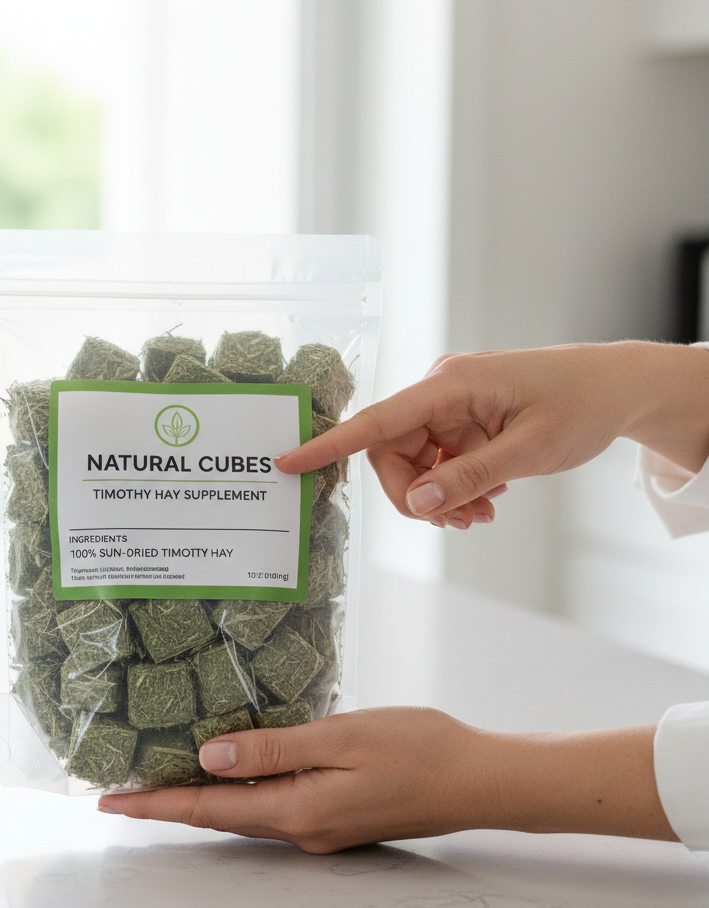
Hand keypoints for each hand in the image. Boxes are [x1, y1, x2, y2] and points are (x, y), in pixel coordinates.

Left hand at [97, 709, 674, 851]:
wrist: (478, 778)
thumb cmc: (416, 748)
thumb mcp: (341, 738)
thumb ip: (274, 750)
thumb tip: (210, 759)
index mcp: (297, 809)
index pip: (208, 808)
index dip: (157, 804)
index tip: (111, 803)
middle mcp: (302, 826)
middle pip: (219, 816)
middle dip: (169, 804)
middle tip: (123, 793)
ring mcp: (321, 826)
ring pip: (243, 813)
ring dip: (201, 799)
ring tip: (163, 779)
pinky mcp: (336, 815)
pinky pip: (271, 806)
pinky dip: (240, 793)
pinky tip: (233, 772)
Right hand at [275, 342, 708, 527]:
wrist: (618, 389)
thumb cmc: (582, 404)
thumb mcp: (530, 450)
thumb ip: (470, 477)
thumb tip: (420, 503)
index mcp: (450, 384)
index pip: (376, 420)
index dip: (329, 445)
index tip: (288, 462)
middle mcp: (440, 391)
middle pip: (392, 454)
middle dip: (416, 496)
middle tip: (457, 522)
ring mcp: (449, 408)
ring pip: (413, 465)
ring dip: (439, 498)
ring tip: (481, 516)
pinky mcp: (460, 422)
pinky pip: (437, 463)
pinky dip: (454, 489)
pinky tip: (486, 503)